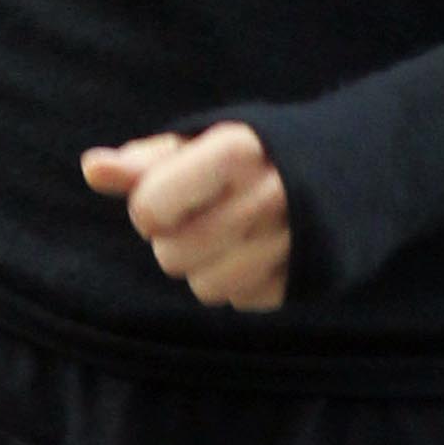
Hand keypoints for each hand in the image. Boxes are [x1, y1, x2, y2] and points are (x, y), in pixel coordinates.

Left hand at [81, 123, 290, 311]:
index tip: (171, 196)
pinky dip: (242, 282)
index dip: (149, 209)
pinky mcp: (302, 277)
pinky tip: (261, 252)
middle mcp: (266, 196)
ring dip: (207, 266)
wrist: (351, 167)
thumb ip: (144, 160)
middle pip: (171, 256)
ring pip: (203, 287)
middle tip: (207, 215)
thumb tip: (91, 169)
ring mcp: (289, 241)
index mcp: (234, 151)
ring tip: (233, 236)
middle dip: (177, 239)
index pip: (149, 210)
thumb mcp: (202, 144)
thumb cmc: (254, 154)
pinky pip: (240, 300)